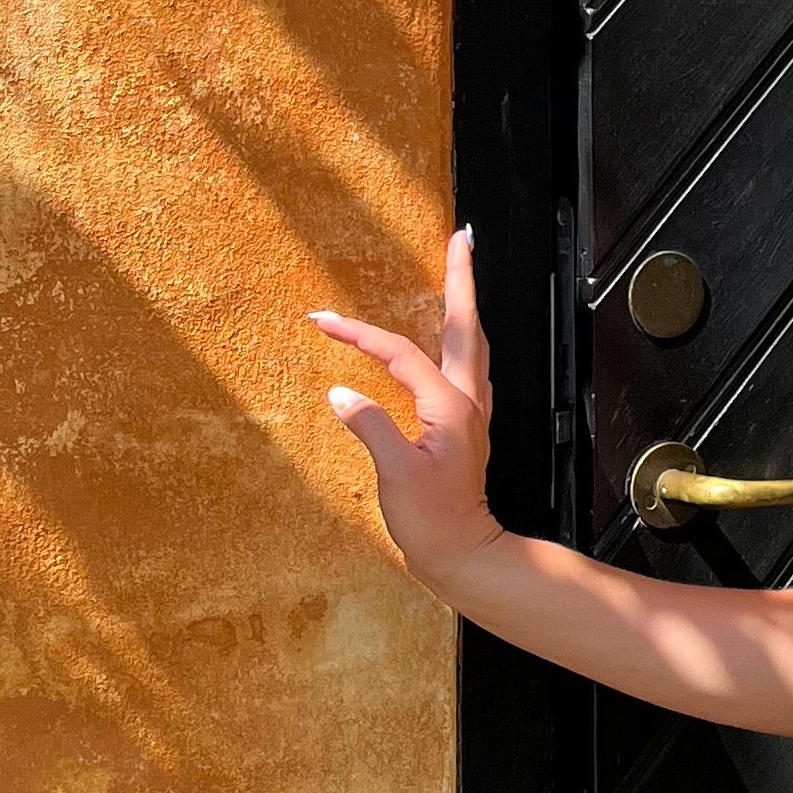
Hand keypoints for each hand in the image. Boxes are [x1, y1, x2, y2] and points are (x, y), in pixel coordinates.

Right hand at [312, 229, 503, 594]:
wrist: (463, 553)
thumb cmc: (432, 519)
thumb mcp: (395, 474)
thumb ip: (370, 427)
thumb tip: (341, 392)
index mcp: (450, 405)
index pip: (399, 353)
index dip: (358, 334)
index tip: (321, 319)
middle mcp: (467, 400)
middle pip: (465, 325)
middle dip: (461, 279)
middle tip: (460, 238)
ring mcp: (471, 411)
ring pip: (471, 342)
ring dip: (464, 304)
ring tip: (460, 272)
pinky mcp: (465, 426)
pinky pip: (465, 366)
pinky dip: (458, 338)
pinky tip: (451, 340)